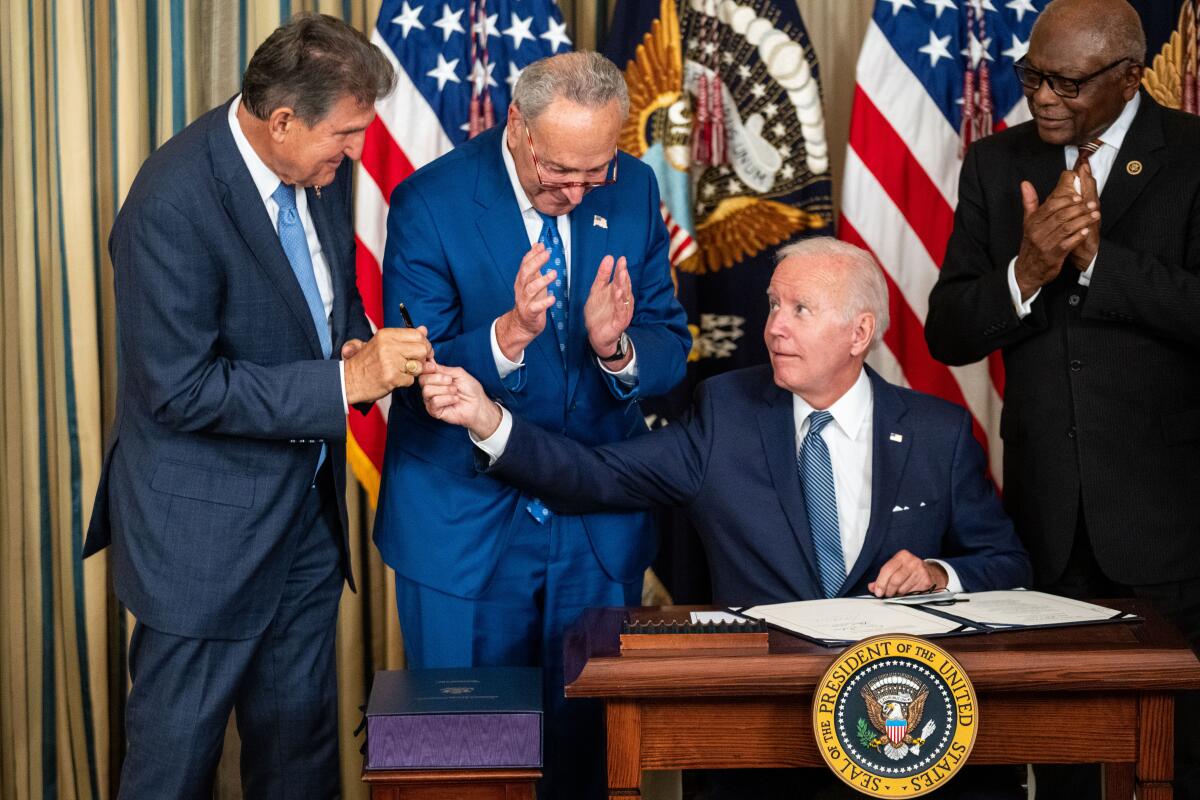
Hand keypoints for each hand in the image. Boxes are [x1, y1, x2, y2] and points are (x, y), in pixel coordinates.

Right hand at [343, 326, 432, 404]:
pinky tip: (395, 380)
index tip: (421, 351)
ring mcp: (390, 362)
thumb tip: (424, 329)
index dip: (424, 344)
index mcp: (386, 334)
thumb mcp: (382, 343)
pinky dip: (405, 382)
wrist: (347, 380)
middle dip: (423, 358)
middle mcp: (388, 346)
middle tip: (415, 364)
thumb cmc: (366, 362)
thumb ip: (405, 336)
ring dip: (414, 372)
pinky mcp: (391, 377)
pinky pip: (411, 380)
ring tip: (402, 372)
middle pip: (422, 349)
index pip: (418, 335)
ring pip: (419, 366)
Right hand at [420, 365, 501, 437]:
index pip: (423, 371)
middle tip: (450, 381)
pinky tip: (455, 400)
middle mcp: (431, 388)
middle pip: (422, 380)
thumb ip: (443, 369)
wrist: (478, 404)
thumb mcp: (458, 373)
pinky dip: (447, 399)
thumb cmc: (470, 389)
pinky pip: (434, 401)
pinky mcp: (434, 411)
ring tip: (455, 391)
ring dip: (444, 390)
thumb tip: (430, 362)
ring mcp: (431, 400)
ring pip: (427, 391)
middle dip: (438, 379)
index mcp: (435, 378)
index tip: (433, 367)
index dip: (426, 368)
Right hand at [495, 244, 554, 360]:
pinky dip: (544, 303)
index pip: (524, 264)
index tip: (541, 246)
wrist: (523, 324)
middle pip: (525, 274)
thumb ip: (534, 263)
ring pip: (530, 289)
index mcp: (522, 281)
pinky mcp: (530, 314)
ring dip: (542, 281)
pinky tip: (552, 298)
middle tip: (546, 254)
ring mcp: (524, 302)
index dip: (532, 254)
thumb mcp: (532, 280)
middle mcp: (521, 289)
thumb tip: (537, 245)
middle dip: (535, 262)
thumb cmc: (530, 301)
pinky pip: (535, 308)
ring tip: (553, 274)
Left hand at [584, 255, 633, 362]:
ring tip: (622, 275)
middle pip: (624, 285)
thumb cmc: (598, 313)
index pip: (620, 278)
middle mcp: (623, 300)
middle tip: (622, 264)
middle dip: (623, 275)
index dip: (620, 269)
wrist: (597, 335)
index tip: (621, 259)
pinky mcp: (620, 320)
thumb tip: (609, 257)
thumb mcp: (597, 291)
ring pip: (624, 296)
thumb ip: (602, 276)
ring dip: (623, 286)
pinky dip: (620, 302)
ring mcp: (623, 310)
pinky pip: (621, 310)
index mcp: (617, 291)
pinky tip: (619, 293)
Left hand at [867, 550, 947, 597]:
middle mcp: (912, 561)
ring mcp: (920, 571)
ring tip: (897, 591)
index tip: (877, 591)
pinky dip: (906, 595)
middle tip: (886, 594)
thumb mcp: (896, 569)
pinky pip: (911, 593)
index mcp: (902, 556)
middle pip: (895, 580)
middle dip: (888, 590)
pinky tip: (906, 591)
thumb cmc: (909, 570)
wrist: (930, 573)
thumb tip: (872, 587)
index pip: (887, 569)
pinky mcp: (926, 581)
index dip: (880, 582)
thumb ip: (882, 577)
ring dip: (897, 594)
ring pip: (902, 588)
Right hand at [1013, 171, 1099, 299]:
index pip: (1050, 206)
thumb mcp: (1027, 223)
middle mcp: (1037, 232)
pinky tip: (1087, 230)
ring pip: (1067, 228)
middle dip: (1079, 209)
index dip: (1067, 200)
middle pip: (1061, 216)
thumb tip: (1025, 184)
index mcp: (1032, 222)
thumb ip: (1029, 202)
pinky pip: (1068, 244)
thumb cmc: (1031, 244)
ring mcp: (1045, 244)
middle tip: (1092, 204)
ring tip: (1095, 215)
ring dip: (1083, 220)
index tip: (1079, 197)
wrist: (1027, 270)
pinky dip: (1078, 236)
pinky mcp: (1053, 256)